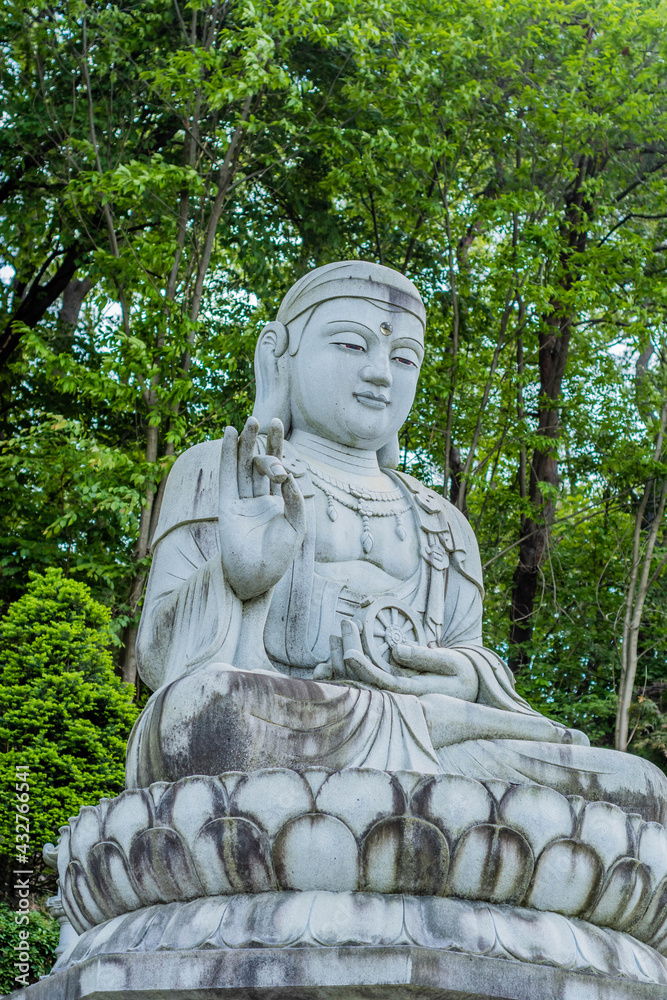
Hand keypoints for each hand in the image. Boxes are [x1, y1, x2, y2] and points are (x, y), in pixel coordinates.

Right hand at [218, 416, 305, 600]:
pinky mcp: (227, 506)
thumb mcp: (296, 525)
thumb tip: (287, 474)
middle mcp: (258, 499)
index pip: (277, 467)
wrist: (257, 578)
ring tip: (248, 421)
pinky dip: (226, 455)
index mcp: (278, 502)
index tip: (277, 424)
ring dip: (245, 443)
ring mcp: (241, 501)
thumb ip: (294, 499)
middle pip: (259, 463)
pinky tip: (228, 435)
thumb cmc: (279, 557)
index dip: (277, 446)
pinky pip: (227, 476)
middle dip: (263, 445)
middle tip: (264, 423)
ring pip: (242, 466)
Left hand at [339, 620, 477, 700]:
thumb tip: (397, 650)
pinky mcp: (389, 685)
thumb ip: (424, 656)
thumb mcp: (449, 662)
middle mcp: (398, 696)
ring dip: (346, 657)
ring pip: (361, 680)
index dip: (363, 668)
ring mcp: (392, 692)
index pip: (381, 681)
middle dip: (351, 651)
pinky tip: (337, 648)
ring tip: (337, 634)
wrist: (467, 687)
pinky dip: (349, 665)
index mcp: (412, 692)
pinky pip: (364, 677)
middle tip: (345, 624)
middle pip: (366, 678)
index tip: (348, 652)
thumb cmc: (460, 673)